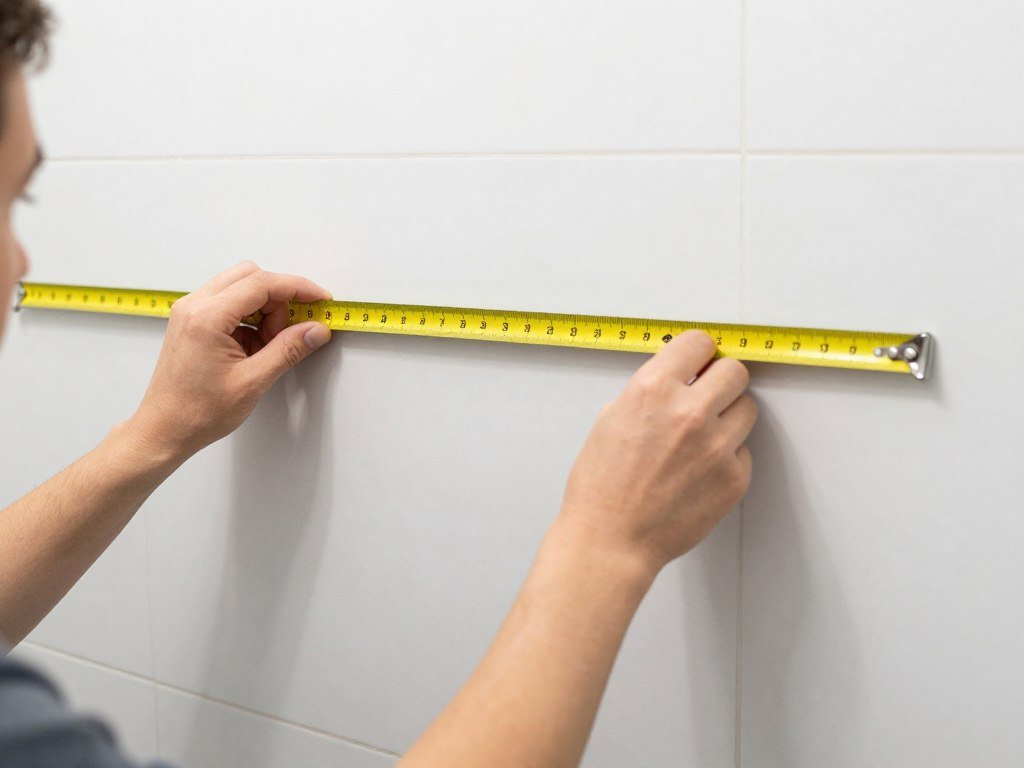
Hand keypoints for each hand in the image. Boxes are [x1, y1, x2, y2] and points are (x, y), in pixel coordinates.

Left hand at [127, 261, 332, 459]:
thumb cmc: (197, 412)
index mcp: (207, 317)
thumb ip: (288, 350)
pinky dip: (250, 318)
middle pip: (251, 277)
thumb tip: (315, 330)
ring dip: (265, 309)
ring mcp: (191, 311)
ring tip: (270, 345)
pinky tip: (255, 347)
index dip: (297, 288)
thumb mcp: (252, 381)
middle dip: (280, 298)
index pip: (262, 283)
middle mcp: (195, 306)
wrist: (165, 429)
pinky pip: (230, 303)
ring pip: (241, 287)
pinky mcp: (193, 321)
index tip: (320, 299)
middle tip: (293, 329)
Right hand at [558, 330, 755, 574]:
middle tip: (707, 397)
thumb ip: (649, 391)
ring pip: (747, 409)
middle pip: (735, 371)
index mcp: (653, 390)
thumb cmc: (601, 486)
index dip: (698, 353)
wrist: (611, 540)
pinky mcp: (734, 478)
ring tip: (701, 438)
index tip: (698, 362)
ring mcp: (717, 446)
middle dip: (720, 380)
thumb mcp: (611, 418)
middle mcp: (690, 412)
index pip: (698, 342)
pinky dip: (726, 456)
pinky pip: (743, 450)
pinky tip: (698, 471)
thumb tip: (679, 377)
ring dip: (728, 416)